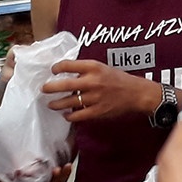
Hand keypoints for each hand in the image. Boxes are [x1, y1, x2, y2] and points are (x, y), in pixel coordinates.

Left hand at [42, 60, 158, 123]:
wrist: (137, 93)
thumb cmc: (119, 79)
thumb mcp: (102, 68)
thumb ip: (86, 70)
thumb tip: (66, 73)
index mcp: (94, 67)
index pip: (68, 65)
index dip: (57, 67)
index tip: (53, 70)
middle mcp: (93, 81)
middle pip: (65, 85)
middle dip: (51, 87)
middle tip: (44, 89)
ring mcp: (95, 97)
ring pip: (69, 102)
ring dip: (57, 104)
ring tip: (51, 104)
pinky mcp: (98, 111)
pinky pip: (79, 115)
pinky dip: (70, 116)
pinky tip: (66, 115)